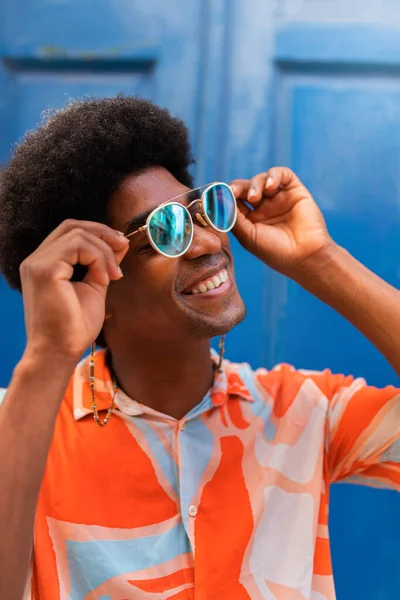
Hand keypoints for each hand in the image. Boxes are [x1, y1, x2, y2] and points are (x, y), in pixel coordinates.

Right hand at [19, 220, 128, 362]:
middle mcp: (36, 260)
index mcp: (45, 264)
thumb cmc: (74, 328)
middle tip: (123, 247)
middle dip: (103, 233)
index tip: (121, 247)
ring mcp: (37, 263)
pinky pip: (78, 246)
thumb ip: (103, 264)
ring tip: (113, 276)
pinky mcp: (44, 269)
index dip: (98, 233)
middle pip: (72, 226)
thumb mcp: (94, 288)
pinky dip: (98, 259)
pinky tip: (103, 279)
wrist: (59, 353)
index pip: (70, 232)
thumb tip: (119, 243)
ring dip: (104, 252)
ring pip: (77, 234)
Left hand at [230, 167, 331, 276]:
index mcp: (250, 219)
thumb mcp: (248, 236)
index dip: (225, 196)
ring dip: (254, 184)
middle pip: (245, 187)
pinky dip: (274, 175)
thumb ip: (233, 218)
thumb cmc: (275, 251)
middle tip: (234, 192)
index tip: (219, 196)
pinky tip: (271, 186)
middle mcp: (263, 207)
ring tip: (255, 197)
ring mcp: (279, 198)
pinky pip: (282, 174)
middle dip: (237, 187)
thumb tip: (218, 200)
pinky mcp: (294, 191)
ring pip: (261, 179)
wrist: (305, 256)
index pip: (233, 200)